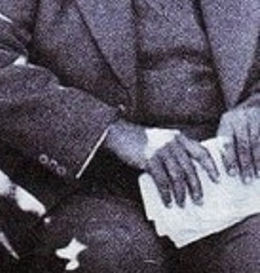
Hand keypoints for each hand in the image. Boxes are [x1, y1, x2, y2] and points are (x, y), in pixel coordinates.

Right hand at [104, 119, 218, 206]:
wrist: (119, 134)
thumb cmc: (140, 140)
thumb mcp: (162, 140)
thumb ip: (175, 151)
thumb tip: (186, 176)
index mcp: (179, 138)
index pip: (201, 152)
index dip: (211, 166)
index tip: (218, 179)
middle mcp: (173, 143)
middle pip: (190, 168)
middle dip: (196, 187)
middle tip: (200, 200)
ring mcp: (161, 150)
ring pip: (178, 176)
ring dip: (182, 193)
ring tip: (183, 204)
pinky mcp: (149, 159)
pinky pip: (162, 180)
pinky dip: (166, 193)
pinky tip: (168, 201)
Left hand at [217, 106, 259, 181]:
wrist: (254, 104)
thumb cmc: (238, 123)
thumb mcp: (229, 128)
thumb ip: (226, 144)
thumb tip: (225, 170)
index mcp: (227, 121)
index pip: (226, 141)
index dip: (229, 158)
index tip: (231, 173)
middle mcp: (242, 118)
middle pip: (243, 144)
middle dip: (245, 164)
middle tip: (246, 179)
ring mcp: (256, 118)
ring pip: (257, 143)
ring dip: (257, 162)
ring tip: (257, 175)